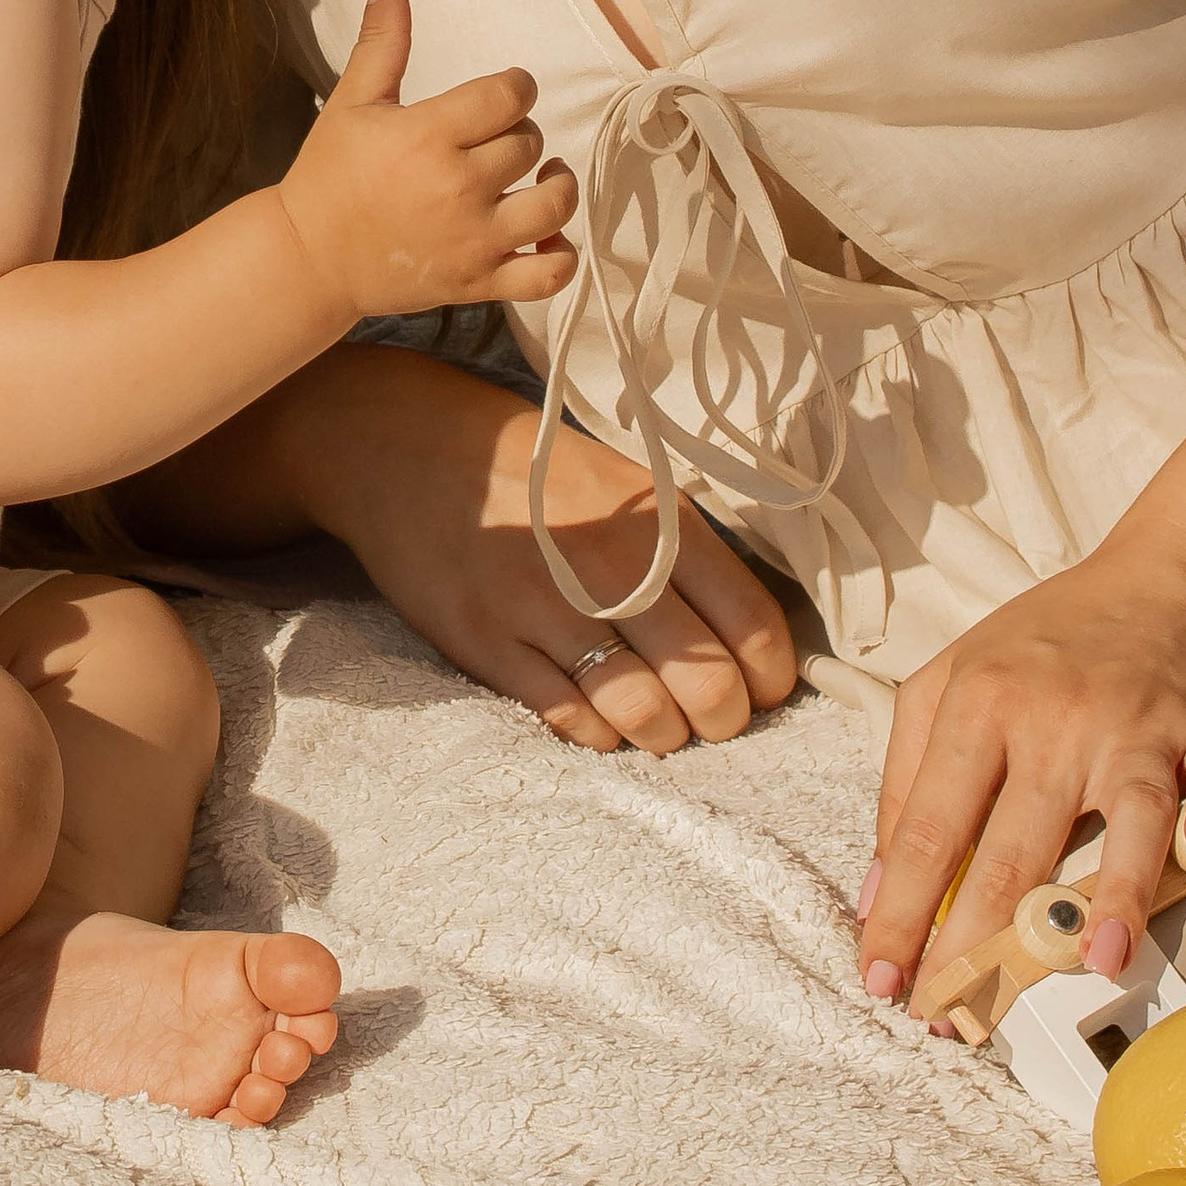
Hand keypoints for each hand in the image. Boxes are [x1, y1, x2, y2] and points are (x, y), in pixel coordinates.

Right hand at [277, 0, 577, 325]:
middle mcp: (459, 186)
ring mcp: (474, 239)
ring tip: (542, 174)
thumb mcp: (352, 101)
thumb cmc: (330, 175)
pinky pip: (547, 275)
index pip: (510, 94)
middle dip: (520, 131)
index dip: (517, 86)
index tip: (504, 92)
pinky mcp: (479, 282)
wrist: (309, 258)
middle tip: (494, 138)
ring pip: (553, 205)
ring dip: (557, 185)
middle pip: (529, 142)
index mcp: (429, 134)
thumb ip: (382, 41)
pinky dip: (561, 256)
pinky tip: (545, 233)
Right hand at [310, 347, 800, 753]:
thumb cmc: (539, 476)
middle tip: (710, 720)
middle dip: (723, 720)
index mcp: (660, 524)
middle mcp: (610, 566)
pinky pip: (568, 719)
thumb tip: (751, 641)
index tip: (763, 692)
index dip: (771, 678)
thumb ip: (689, 556)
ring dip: (662, 735)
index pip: (752, 624)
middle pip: (706, 683)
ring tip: (656, 724)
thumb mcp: (630, 487)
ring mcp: (545, 607)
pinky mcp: (488, 642)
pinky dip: (597, 733)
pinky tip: (597, 715)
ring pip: (642, 713)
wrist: (414, 450)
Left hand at [858, 539, 1185, 1012]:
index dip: (900, 910)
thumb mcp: (953, 682)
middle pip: (1014, 844)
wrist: (1172, 581)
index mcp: (981, 701)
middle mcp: (1058, 716)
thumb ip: (907, 777)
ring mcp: (1141, 724)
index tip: (880, 979)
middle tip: (955, 1015)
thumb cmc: (1051, 644)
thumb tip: (876, 888)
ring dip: (1113, 891)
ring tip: (1092, 963)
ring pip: (1128, 814)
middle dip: (978, 942)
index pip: (928, 826)